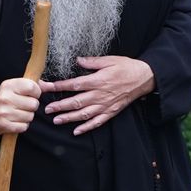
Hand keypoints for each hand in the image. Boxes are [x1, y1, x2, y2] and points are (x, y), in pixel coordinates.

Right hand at [0, 77, 41, 135]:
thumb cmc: (6, 98)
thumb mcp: (16, 87)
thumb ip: (34, 85)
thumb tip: (51, 86)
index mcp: (9, 85)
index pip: (32, 87)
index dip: (36, 92)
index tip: (31, 95)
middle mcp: (5, 98)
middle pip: (34, 104)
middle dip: (32, 106)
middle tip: (23, 105)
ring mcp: (4, 112)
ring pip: (30, 116)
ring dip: (27, 116)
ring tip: (18, 113)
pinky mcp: (3, 124)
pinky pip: (24, 127)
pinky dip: (22, 125)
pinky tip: (15, 121)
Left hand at [38, 55, 154, 134]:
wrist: (144, 78)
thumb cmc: (127, 67)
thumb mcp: (110, 60)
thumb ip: (92, 62)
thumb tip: (78, 60)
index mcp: (98, 80)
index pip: (73, 84)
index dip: (58, 86)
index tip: (46, 87)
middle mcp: (100, 95)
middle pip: (76, 102)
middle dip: (60, 106)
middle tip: (47, 109)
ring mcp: (105, 105)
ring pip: (84, 114)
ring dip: (69, 118)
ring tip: (56, 120)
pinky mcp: (111, 112)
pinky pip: (97, 122)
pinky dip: (87, 127)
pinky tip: (77, 131)